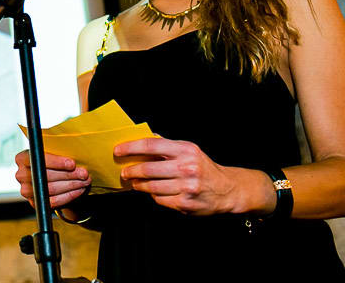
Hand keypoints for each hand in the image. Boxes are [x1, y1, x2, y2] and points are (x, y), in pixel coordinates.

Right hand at [14, 150, 90, 208]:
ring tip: (85, 181)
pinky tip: (79, 190)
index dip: (56, 162)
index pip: (38, 160)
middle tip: (84, 174)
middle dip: (68, 175)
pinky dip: (68, 196)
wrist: (47, 178)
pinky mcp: (35, 202)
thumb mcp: (50, 152)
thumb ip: (58, 153)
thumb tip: (75, 162)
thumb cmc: (51, 162)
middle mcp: (21, 175)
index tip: (72, 164)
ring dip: (71, 185)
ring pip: (51, 189)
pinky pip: (53, 201)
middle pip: (46, 176)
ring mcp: (26, 190)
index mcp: (22, 158)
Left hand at [115, 137, 238, 215]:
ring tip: (135, 183)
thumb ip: (165, 146)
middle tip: (124, 172)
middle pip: (148, 169)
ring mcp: (186, 187)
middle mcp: (186, 167)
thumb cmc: (201, 167)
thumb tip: (138, 141)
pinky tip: (154, 192)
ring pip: (151, 187)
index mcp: (185, 150)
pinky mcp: (185, 204)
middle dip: (131, 171)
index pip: (150, 145)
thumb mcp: (188, 150)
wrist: (226, 189)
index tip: (118, 151)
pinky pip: (160, 199)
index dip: (131, 148)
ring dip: (139, 185)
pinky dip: (153, 195)